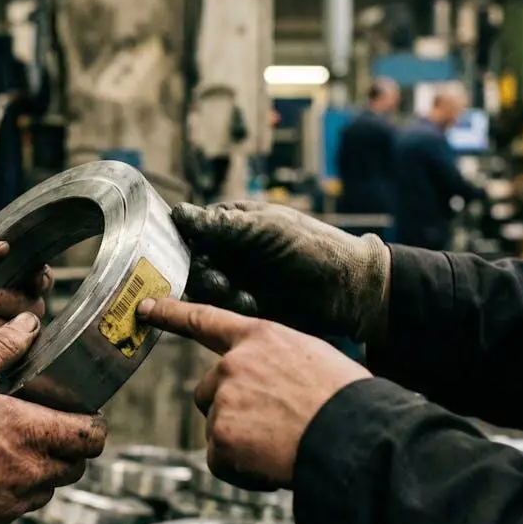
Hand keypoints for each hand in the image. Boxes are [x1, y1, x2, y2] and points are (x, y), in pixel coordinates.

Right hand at [0, 313, 108, 523]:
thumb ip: (2, 345)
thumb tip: (28, 324)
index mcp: (31, 434)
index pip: (91, 438)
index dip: (92, 424)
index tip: (81, 415)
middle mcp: (28, 475)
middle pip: (74, 467)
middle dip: (68, 448)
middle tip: (48, 428)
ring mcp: (9, 505)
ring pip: (44, 491)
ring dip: (39, 471)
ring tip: (13, 448)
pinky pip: (13, 510)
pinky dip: (9, 493)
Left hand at [138, 298, 370, 489]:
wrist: (354, 436)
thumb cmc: (348, 402)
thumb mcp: (315, 361)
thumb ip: (279, 366)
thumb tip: (272, 390)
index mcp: (262, 337)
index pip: (207, 320)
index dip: (173, 313)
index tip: (145, 307)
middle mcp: (235, 362)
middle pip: (208, 392)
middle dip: (231, 413)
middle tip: (272, 429)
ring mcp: (225, 398)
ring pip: (218, 429)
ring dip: (241, 443)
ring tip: (282, 446)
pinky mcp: (221, 435)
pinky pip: (221, 461)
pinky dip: (242, 470)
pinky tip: (272, 466)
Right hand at [174, 202, 390, 343]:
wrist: (347, 290)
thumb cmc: (312, 247)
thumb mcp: (267, 228)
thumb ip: (222, 224)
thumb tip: (178, 214)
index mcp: (231, 223)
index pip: (188, 228)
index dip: (178, 239)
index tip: (175, 250)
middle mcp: (226, 250)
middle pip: (188, 261)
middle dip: (198, 271)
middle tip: (219, 278)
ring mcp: (233, 279)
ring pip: (200, 287)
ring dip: (214, 290)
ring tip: (241, 293)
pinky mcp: (241, 308)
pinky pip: (218, 310)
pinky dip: (230, 307)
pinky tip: (252, 304)